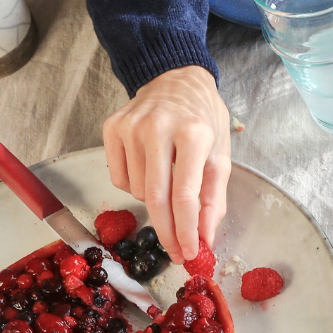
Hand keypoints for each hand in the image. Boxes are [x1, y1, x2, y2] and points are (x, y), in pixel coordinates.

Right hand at [103, 66, 230, 264]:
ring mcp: (131, 126)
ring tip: (168, 180)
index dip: (185, 231)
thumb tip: (204, 239)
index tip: (188, 253)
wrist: (177, 79)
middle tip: (175, 252)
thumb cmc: (202, 121)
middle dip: (167, 233)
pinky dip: (135, 186)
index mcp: (192, 134)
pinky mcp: (112, 127)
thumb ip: (214, 200)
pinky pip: (119, 179)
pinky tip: (149, 169)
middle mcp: (158, 127)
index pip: (184, 196)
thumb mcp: (220, 157)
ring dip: (155, 202)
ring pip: (138, 192)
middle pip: (156, 199)